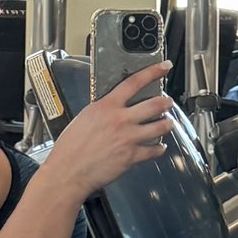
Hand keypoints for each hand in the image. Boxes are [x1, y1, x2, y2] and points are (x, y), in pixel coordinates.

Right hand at [48, 64, 175, 196]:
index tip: (164, 67)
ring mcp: (128, 138)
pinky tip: (159, 147)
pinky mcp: (132, 156)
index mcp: (107, 106)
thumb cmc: (71, 147)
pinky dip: (159, 148)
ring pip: (160, 127)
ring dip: (168, 124)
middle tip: (168, 102)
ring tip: (168, 123)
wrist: (69, 170)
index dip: (153, 72)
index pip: (134, 82)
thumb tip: (114, 106)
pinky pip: (154, 150)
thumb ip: (103, 109)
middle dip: (166, 102)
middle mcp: (120, 120)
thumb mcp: (85, 117)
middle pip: (154, 104)